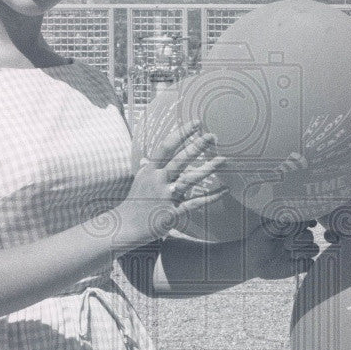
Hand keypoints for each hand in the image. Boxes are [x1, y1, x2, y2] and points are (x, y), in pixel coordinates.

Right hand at [119, 121, 228, 247]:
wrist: (127, 226)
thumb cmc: (136, 202)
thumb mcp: (140, 181)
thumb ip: (148, 169)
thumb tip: (148, 159)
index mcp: (151, 170)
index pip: (166, 147)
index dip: (181, 133)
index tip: (196, 123)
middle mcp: (158, 180)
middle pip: (179, 159)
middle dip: (196, 146)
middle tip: (213, 136)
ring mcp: (165, 196)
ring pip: (189, 179)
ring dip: (207, 169)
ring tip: (223, 160)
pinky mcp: (173, 212)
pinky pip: (195, 202)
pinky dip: (211, 197)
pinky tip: (224, 190)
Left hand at [244, 219, 318, 280]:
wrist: (252, 261)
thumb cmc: (257, 242)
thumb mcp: (264, 232)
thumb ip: (276, 225)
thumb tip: (288, 220)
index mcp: (291, 228)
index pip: (305, 222)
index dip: (307, 223)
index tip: (302, 225)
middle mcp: (298, 239)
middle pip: (310, 236)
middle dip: (301, 239)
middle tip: (286, 244)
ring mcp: (300, 252)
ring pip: (314, 249)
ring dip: (305, 251)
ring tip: (291, 254)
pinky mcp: (299, 265)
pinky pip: (310, 264)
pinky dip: (306, 263)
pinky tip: (294, 262)